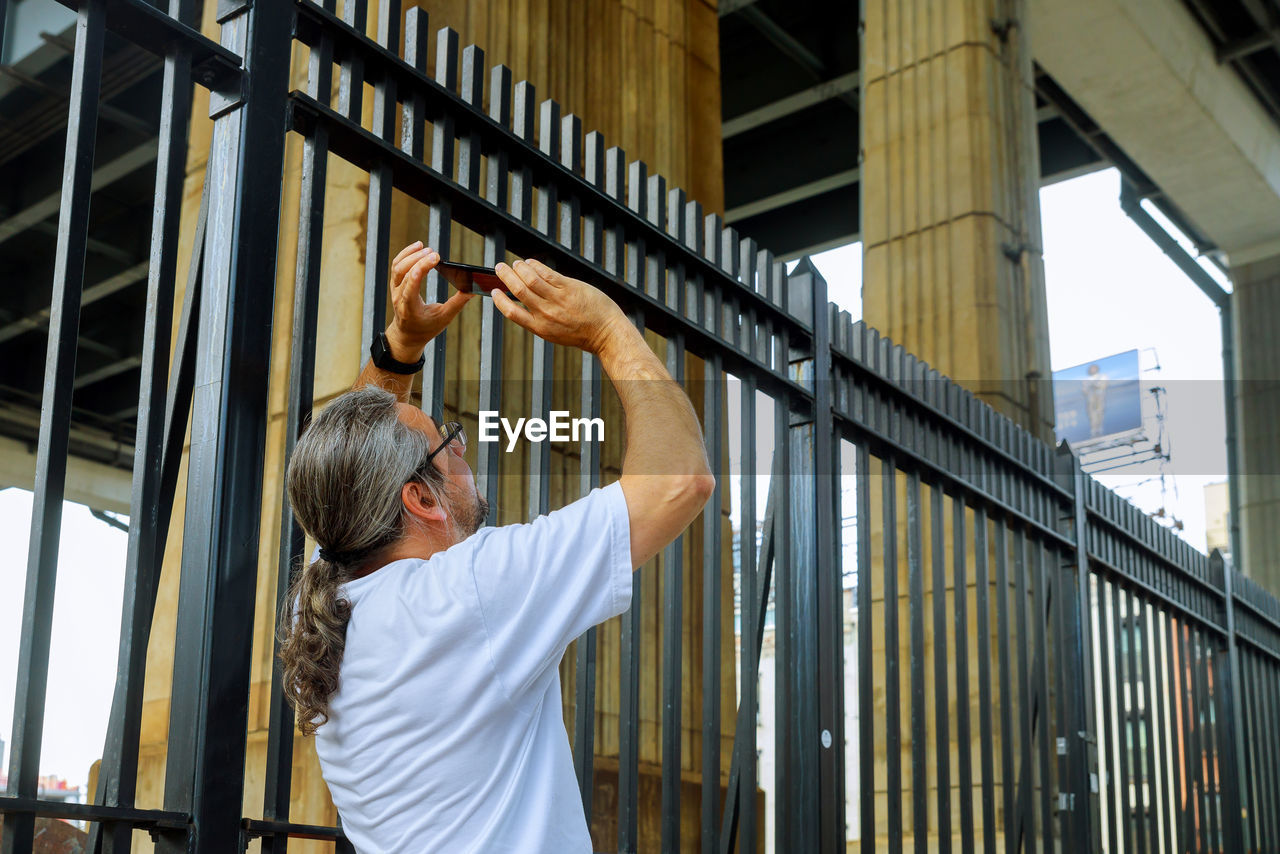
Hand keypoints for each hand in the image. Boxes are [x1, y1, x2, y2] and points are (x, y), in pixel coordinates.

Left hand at [385, 242, 473, 360]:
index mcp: (410, 308)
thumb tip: (472, 290)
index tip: (436, 258)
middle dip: (419, 259)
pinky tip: (418, 247)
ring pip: (398, 266)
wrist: (407, 335)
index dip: (422, 268)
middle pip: (404, 272)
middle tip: (434, 253)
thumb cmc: (426, 328)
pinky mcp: (395, 283)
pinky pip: (397, 265)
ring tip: (426, 248)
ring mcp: (395, 289)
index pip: (411, 284)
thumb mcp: (444, 318)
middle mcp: (399, 297)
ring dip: (411, 254)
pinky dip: (406, 254)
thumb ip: (457, 303)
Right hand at [491, 259, 627, 353]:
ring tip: (516, 263)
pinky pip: (548, 273)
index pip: (512, 313)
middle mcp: (546, 314)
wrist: (605, 332)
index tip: (494, 291)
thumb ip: (539, 318)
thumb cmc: (581, 332)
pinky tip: (531, 263)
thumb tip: (524, 299)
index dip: (500, 300)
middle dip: (506, 276)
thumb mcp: (554, 332)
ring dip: (520, 268)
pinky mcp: (569, 288)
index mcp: (540, 327)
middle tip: (500, 267)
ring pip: (531, 279)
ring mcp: (558, 300)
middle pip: (519, 290)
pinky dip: (535, 265)